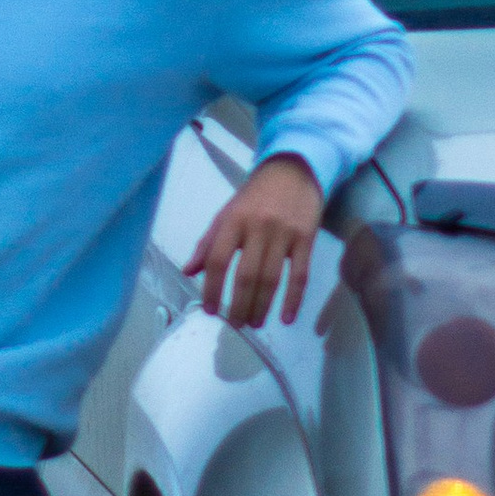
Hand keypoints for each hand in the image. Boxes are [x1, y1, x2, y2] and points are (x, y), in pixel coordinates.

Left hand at [185, 156, 324, 329]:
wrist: (292, 171)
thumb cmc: (254, 196)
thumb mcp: (226, 213)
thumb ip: (207, 242)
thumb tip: (188, 271)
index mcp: (232, 221)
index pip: (217, 260)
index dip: (210, 288)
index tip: (209, 309)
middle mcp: (257, 227)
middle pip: (245, 275)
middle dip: (238, 305)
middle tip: (235, 325)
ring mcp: (284, 233)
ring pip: (271, 278)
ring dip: (261, 306)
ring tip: (254, 323)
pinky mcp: (306, 238)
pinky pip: (300, 274)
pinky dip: (293, 299)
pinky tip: (286, 317)